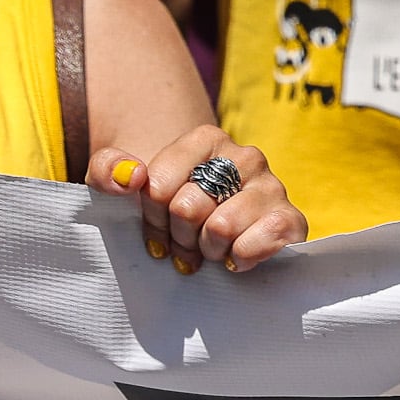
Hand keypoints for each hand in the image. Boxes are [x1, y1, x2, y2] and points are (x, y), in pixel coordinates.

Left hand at [100, 126, 306, 272]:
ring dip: (207, 250)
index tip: (156, 227)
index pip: (158, 186)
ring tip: (210, 248)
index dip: (150, 218)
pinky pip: (256, 244)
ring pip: (219, 228)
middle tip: (185, 244)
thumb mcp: (125, 184)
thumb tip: (132, 176)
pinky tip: (235, 257)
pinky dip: (238, 260)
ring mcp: (273, 187)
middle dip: (179, 237)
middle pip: (187, 208)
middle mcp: (246, 156)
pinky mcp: (291, 220)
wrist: (214, 231)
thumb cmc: (167, 206)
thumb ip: (108, 169)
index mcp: (207, 139)